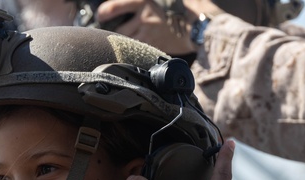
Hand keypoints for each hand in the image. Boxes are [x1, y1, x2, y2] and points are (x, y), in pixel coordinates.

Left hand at [96, 0, 217, 54]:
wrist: (203, 25)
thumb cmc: (190, 4)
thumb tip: (143, 1)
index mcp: (144, 0)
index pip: (114, 7)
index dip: (104, 12)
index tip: (101, 15)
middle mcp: (143, 18)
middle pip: (118, 29)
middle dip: (112, 31)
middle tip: (111, 31)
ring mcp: (149, 34)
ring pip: (127, 41)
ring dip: (123, 41)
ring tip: (123, 40)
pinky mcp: (156, 46)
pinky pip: (140, 49)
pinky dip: (137, 48)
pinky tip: (138, 47)